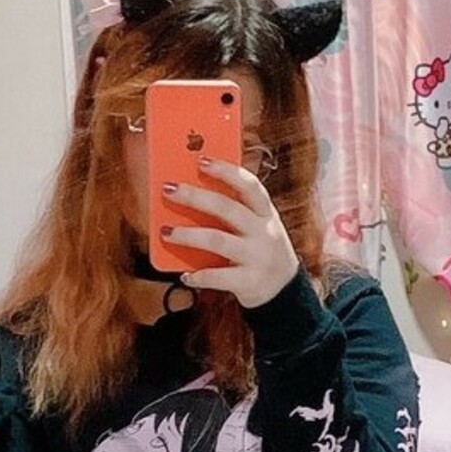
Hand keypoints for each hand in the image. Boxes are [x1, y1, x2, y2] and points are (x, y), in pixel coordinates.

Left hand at [161, 160, 298, 308]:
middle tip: (168, 190)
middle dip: (195, 197)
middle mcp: (264, 232)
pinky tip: (185, 275)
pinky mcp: (249, 282)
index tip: (201, 160)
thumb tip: (191, 194)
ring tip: (166, 232)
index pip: (249, 185)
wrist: (284, 291)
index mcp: (265, 213)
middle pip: (227, 208)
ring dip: (188, 235)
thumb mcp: (256, 227)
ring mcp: (257, 257)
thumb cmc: (260, 250)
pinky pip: (218, 277)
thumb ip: (233, 212)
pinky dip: (199, 276)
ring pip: (218, 240)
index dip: (226, 171)